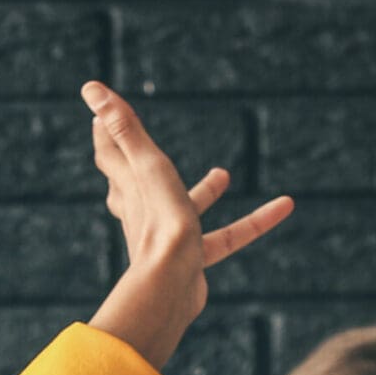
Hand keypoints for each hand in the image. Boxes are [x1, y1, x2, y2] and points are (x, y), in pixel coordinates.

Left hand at [81, 81, 292, 373]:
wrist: (171, 286)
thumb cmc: (158, 221)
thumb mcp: (147, 165)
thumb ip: (123, 127)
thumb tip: (91, 88)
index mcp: (129, 190)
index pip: (111, 155)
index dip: (107, 133)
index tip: (101, 115)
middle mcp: (143, 214)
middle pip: (138, 184)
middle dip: (144, 163)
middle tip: (145, 145)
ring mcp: (168, 240)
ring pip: (186, 211)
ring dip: (203, 193)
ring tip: (223, 174)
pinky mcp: (193, 263)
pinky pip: (228, 238)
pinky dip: (254, 223)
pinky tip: (284, 206)